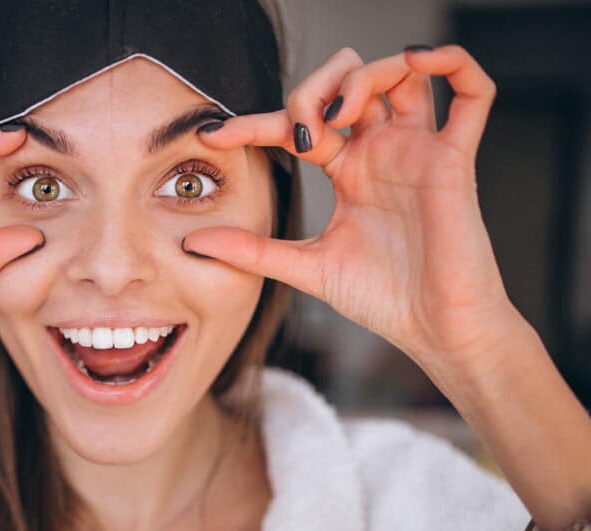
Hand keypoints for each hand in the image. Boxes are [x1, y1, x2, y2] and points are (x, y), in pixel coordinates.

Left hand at [184, 45, 515, 363]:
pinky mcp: (455, 161)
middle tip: (296, 131)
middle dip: (315, 89)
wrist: (433, 332)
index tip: (213, 136)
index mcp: (348, 171)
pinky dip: (451, 63)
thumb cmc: (382, 299)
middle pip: (350, 82)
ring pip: (403, 75)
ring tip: (339, 116)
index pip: (298, 124)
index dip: (254, 123)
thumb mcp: (304, 267)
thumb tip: (192, 239)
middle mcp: (381, 153)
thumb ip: (251, 250)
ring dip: (365, 76)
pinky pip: (473, 93)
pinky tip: (418, 64)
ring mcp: (418, 152)